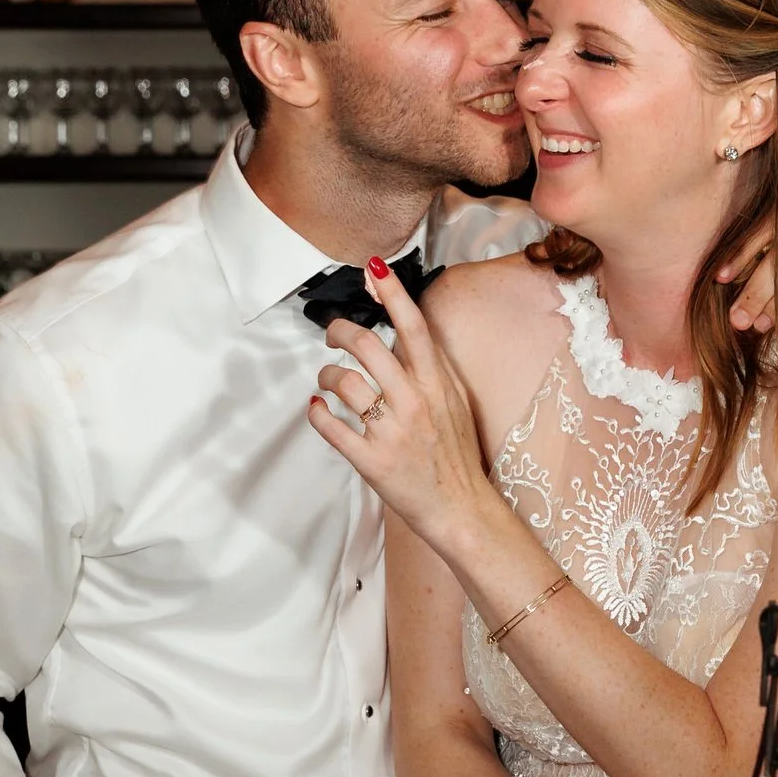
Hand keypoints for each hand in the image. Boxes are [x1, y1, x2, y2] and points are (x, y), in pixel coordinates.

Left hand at [306, 261, 495, 554]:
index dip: (392, 293)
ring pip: (344, 383)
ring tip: (327, 381)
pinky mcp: (371, 461)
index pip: (414, 327)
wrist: (461, 509)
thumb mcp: (455, 403)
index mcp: (437, 385)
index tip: (373, 267)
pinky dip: (317, 414)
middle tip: (331, 334)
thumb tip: (408, 331)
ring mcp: (391, 432)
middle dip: (339, 331)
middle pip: (367, 346)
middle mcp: (414, 402)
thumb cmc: (456, 455)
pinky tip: (318, 409)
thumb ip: (432, 369)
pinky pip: (331, 427)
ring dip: (326, 376)